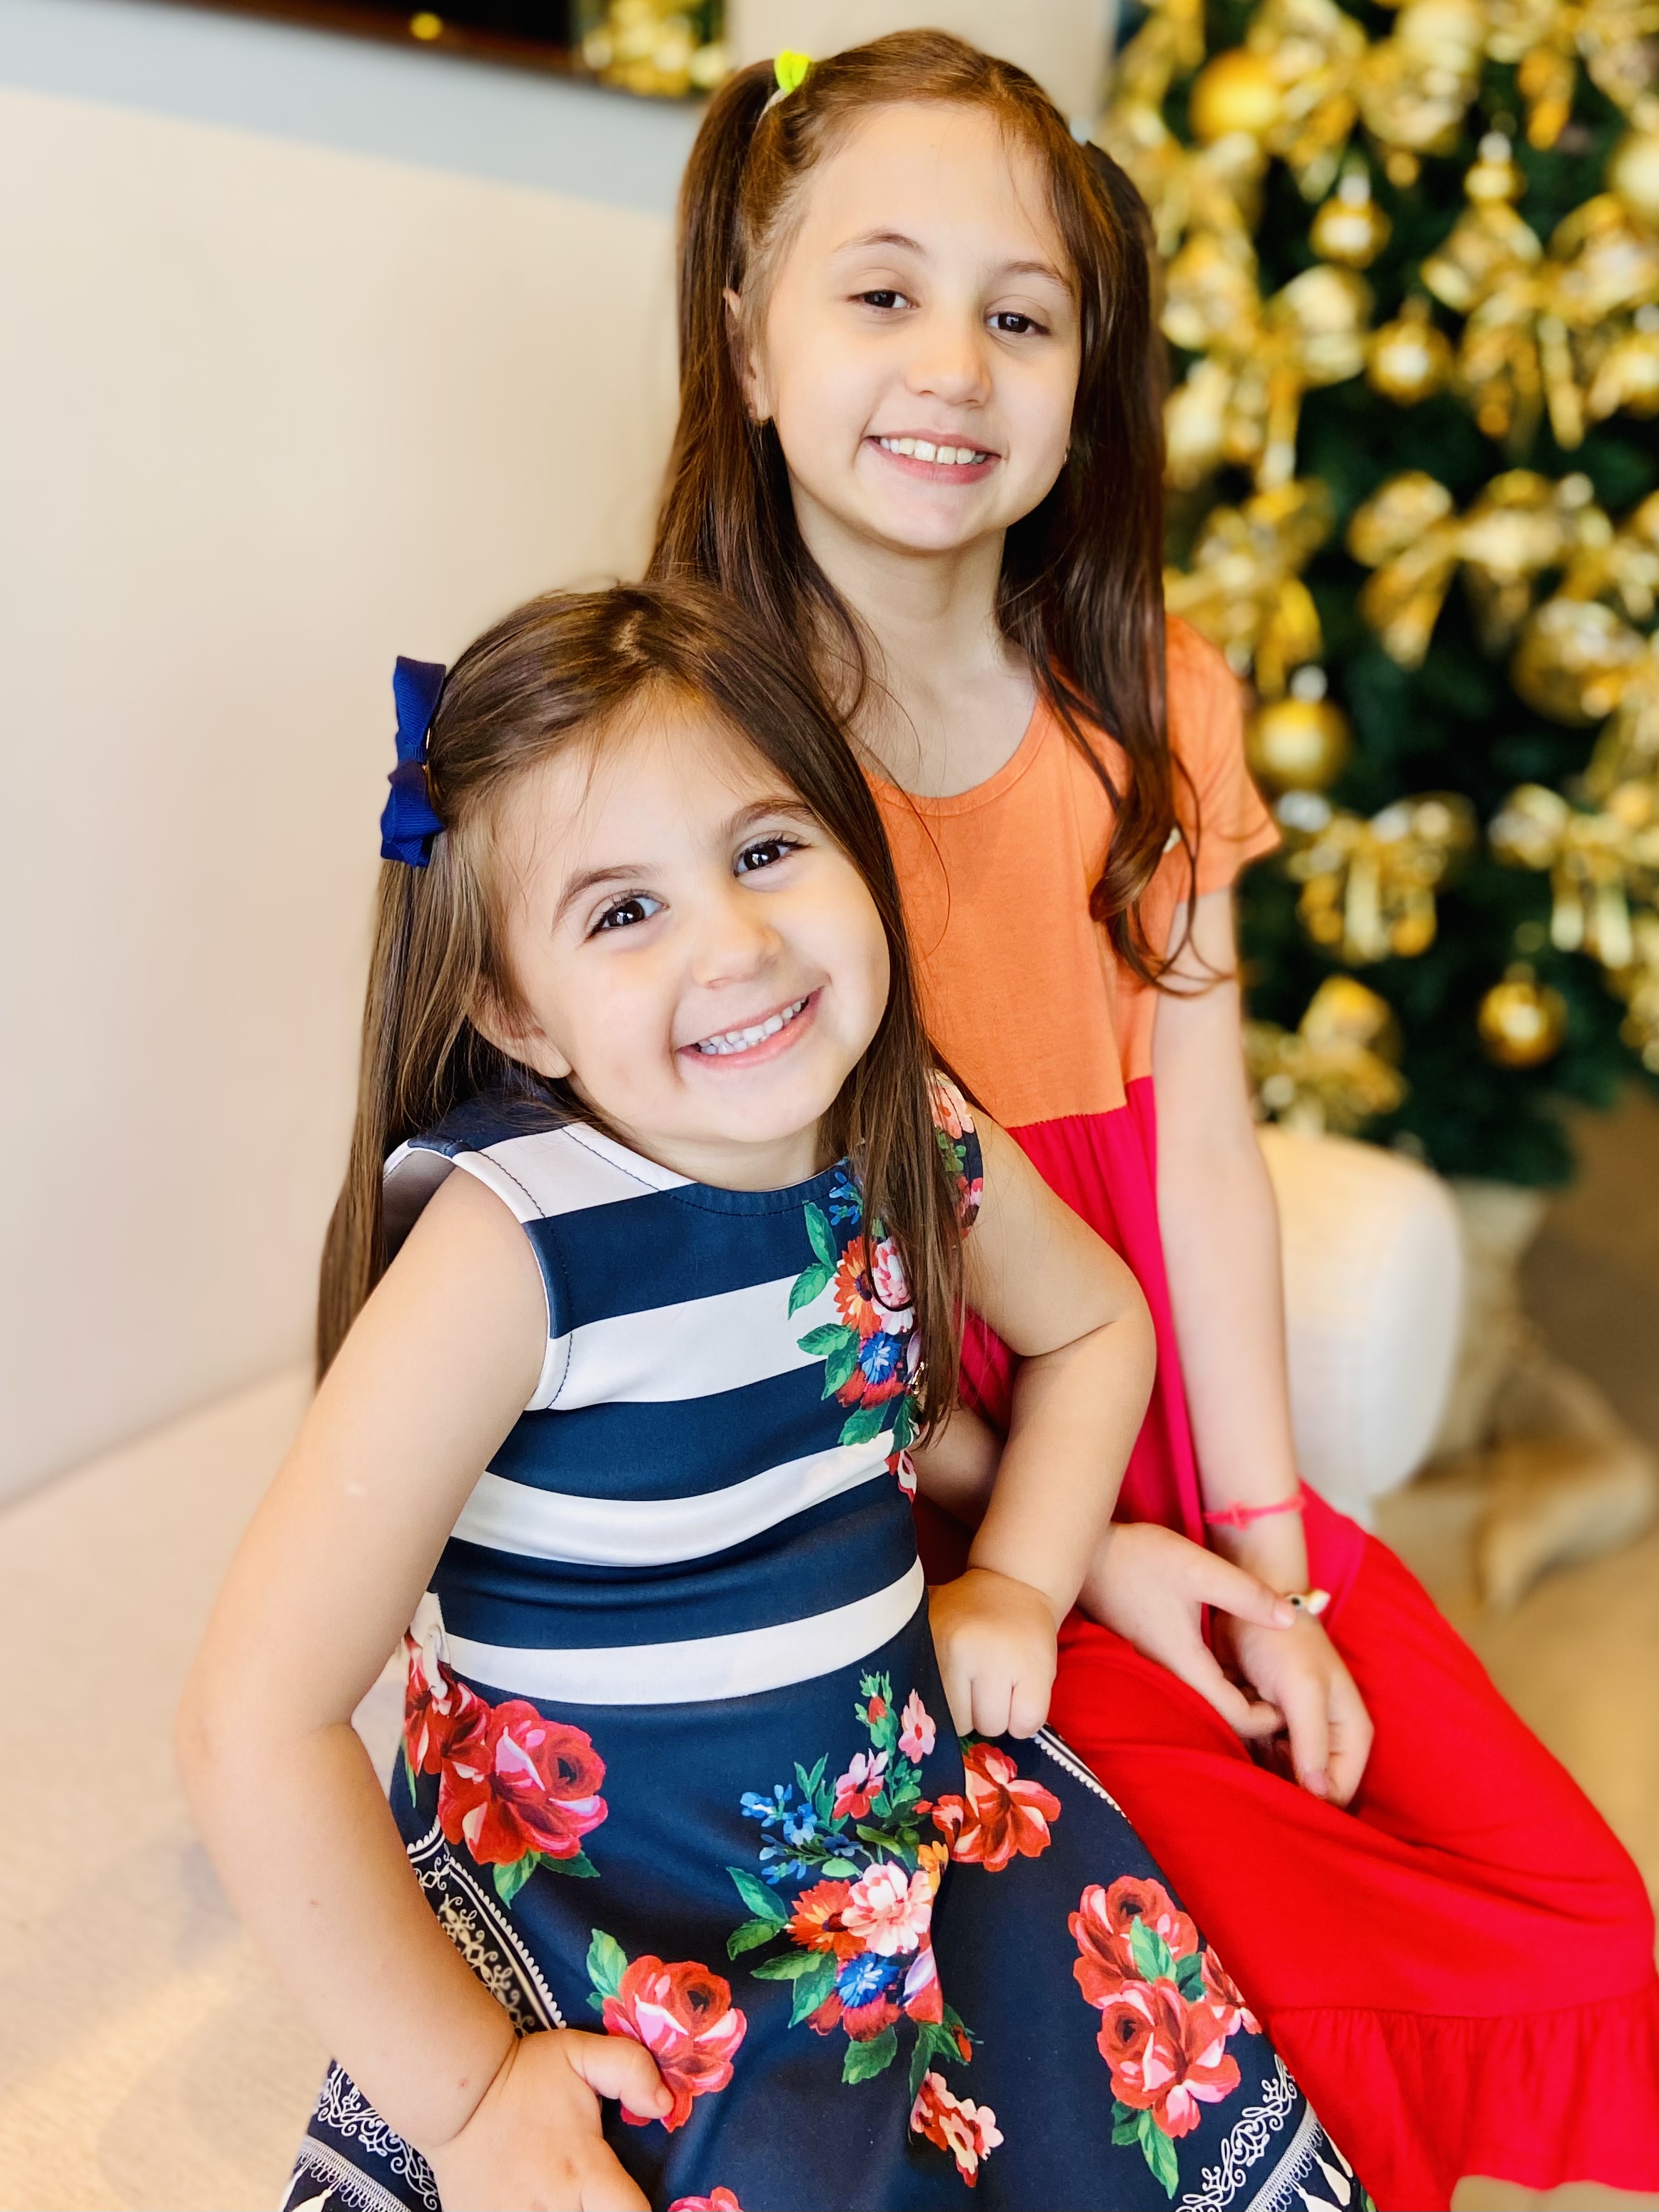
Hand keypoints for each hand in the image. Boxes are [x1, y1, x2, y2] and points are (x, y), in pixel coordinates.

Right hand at [425, 2027, 668, 2211]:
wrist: (454, 2094)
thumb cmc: (523, 2075)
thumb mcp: (581, 2054)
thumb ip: (630, 2069)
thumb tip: (666, 2104)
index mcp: (585, 2170)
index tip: (634, 2201)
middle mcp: (554, 2206)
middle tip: (601, 2200)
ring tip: (570, 2201)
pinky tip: (535, 2205)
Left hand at [928, 1566, 1056, 1738]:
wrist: (1016, 1584)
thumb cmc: (967, 1613)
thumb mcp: (931, 1623)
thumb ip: (915, 1660)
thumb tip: (898, 1710)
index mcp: (933, 1641)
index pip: (931, 1713)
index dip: (945, 1708)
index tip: (954, 1689)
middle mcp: (963, 1650)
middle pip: (964, 1724)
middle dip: (972, 1714)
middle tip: (981, 1685)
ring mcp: (1002, 1661)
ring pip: (995, 1728)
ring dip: (1000, 1718)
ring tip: (1002, 1687)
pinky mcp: (1038, 1670)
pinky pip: (1027, 1724)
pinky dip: (1025, 1720)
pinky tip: (1022, 1695)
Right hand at [1076, 1523, 1292, 1741]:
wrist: (1087, 1553)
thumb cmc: (1139, 1560)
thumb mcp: (1199, 1568)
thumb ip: (1245, 1594)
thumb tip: (1290, 1620)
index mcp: (1187, 1665)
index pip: (1235, 1717)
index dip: (1270, 1719)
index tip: (1293, 1701)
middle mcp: (1172, 1675)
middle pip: (1222, 1716)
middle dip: (1259, 1713)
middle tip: (1290, 1694)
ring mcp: (1160, 1666)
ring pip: (1208, 1699)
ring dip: (1241, 1695)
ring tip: (1271, 1679)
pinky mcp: (1155, 1653)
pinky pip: (1195, 1682)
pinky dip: (1223, 1681)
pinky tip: (1236, 1660)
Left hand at [1217, 1611, 1373, 1805]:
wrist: (1246, 1602)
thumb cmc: (1281, 1641)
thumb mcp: (1301, 1690)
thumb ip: (1312, 1740)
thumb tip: (1319, 1796)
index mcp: (1350, 1732)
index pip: (1339, 1791)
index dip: (1313, 1807)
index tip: (1280, 1812)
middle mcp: (1326, 1737)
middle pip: (1311, 1789)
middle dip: (1283, 1792)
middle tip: (1250, 1792)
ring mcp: (1294, 1732)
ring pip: (1280, 1775)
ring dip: (1259, 1774)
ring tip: (1236, 1769)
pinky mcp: (1265, 1724)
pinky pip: (1256, 1756)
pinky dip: (1244, 1755)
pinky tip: (1226, 1751)